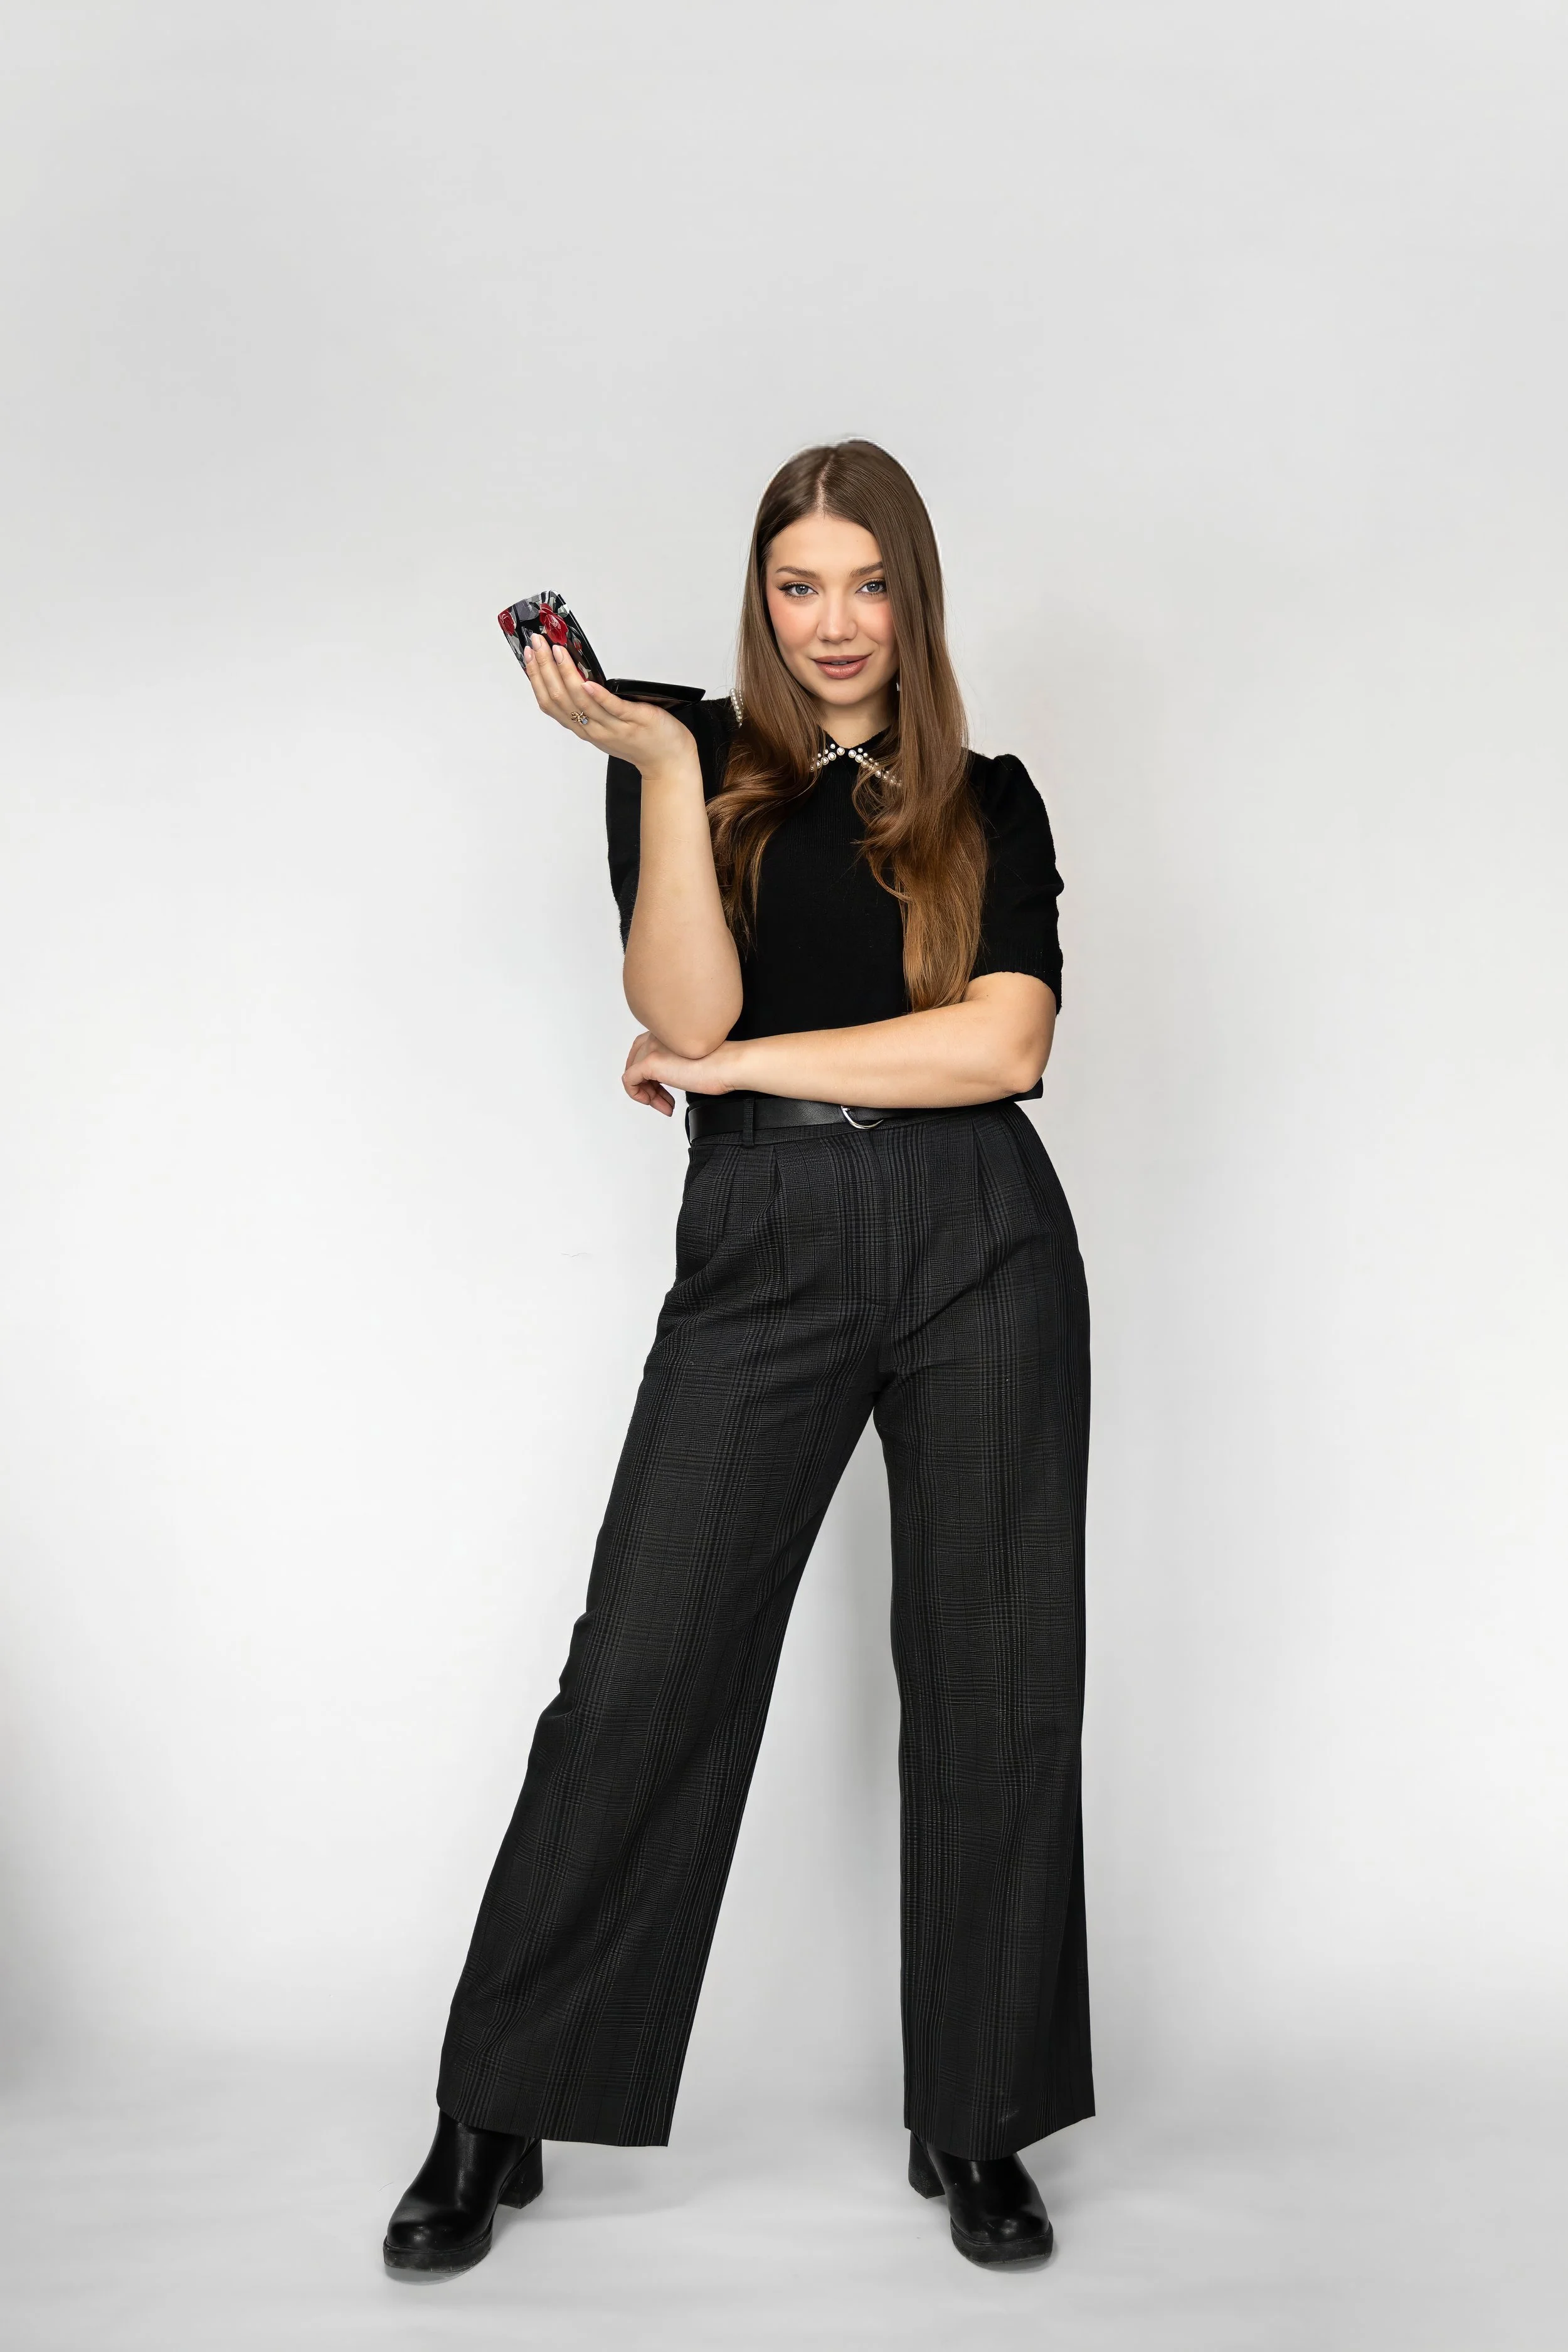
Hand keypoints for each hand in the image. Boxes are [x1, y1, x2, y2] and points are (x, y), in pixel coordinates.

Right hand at [522, 635, 692, 775]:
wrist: (667, 762)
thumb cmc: (640, 741)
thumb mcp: (606, 727)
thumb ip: (590, 708)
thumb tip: (575, 676)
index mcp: (584, 728)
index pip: (550, 703)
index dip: (536, 678)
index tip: (529, 656)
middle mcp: (593, 729)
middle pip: (560, 699)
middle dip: (545, 668)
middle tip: (538, 643)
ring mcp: (613, 726)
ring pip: (581, 702)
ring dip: (566, 674)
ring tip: (558, 651)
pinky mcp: (634, 721)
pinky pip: (611, 708)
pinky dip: (597, 695)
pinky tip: (587, 681)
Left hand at [622, 1030, 738, 1114]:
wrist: (728, 1065)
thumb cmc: (720, 1064)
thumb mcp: (691, 1058)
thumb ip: (676, 1061)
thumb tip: (671, 1075)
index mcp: (667, 1032)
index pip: (645, 1049)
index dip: (652, 1073)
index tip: (666, 1089)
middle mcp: (657, 1036)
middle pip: (636, 1061)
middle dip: (648, 1084)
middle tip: (663, 1099)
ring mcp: (652, 1048)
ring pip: (633, 1072)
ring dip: (647, 1093)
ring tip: (664, 1105)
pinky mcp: (649, 1062)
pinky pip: (629, 1081)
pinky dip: (637, 1095)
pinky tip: (654, 1103)